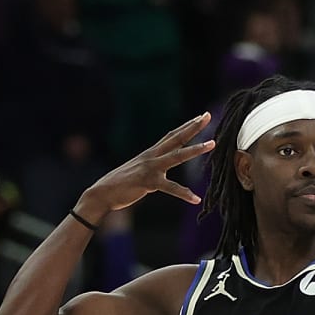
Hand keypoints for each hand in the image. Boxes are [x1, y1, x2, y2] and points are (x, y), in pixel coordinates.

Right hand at [78, 113, 213, 215]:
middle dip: (193, 127)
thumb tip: (161, 168)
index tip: (200, 117)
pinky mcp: (147, 182)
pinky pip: (169, 188)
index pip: (172, 136)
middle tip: (207, 115)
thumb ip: (152, 166)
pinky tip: (195, 199)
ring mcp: (150, 168)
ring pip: (177, 156)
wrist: (102, 193)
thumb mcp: (139, 171)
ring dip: (195, 150)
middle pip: (176, 138)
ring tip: (212, 145)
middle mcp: (152, 156)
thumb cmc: (121, 183)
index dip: (186, 126)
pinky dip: (183, 193)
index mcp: (151, 153)